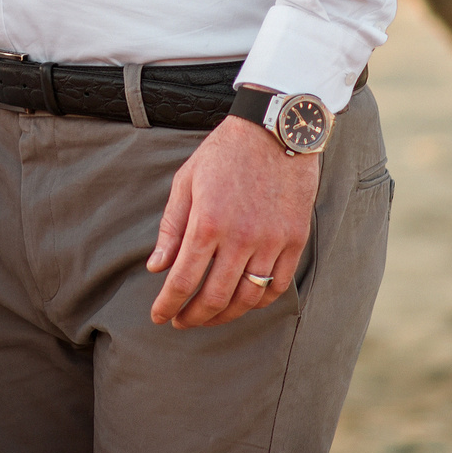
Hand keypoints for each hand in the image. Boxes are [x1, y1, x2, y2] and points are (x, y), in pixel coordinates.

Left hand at [144, 115, 320, 328]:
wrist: (274, 131)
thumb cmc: (224, 153)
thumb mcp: (186, 181)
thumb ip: (171, 228)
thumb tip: (157, 268)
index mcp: (207, 223)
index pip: (183, 280)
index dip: (168, 305)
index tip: (160, 317)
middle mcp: (240, 238)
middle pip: (215, 297)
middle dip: (194, 317)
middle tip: (182, 322)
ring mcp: (271, 242)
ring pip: (247, 298)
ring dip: (225, 315)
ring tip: (210, 316)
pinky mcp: (294, 241)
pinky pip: (277, 285)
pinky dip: (259, 301)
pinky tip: (244, 300)